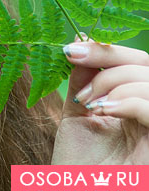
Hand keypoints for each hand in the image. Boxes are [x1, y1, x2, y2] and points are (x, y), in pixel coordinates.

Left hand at [51, 37, 148, 164]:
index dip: (106, 49)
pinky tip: (102, 110)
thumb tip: (81, 43)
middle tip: (73, 58)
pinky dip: (128, 102)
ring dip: (112, 81)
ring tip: (87, 100)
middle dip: (108, 55)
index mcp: (134, 105)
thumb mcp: (77, 115)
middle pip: (147, 64)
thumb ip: (83, 82)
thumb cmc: (78, 167)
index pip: (135, 63)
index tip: (70, 48)